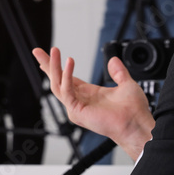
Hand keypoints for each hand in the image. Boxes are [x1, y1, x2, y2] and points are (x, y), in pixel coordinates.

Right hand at [35, 47, 154, 161]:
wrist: (136, 124)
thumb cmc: (133, 110)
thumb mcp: (126, 84)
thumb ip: (118, 72)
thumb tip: (113, 59)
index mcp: (88, 94)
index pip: (67, 78)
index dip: (56, 67)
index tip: (49, 55)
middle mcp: (79, 100)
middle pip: (56, 80)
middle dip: (46, 65)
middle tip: (37, 51)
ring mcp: (76, 107)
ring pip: (57, 84)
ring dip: (53, 66)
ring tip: (54, 51)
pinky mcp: (77, 110)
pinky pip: (67, 91)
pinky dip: (66, 76)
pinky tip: (69, 63)